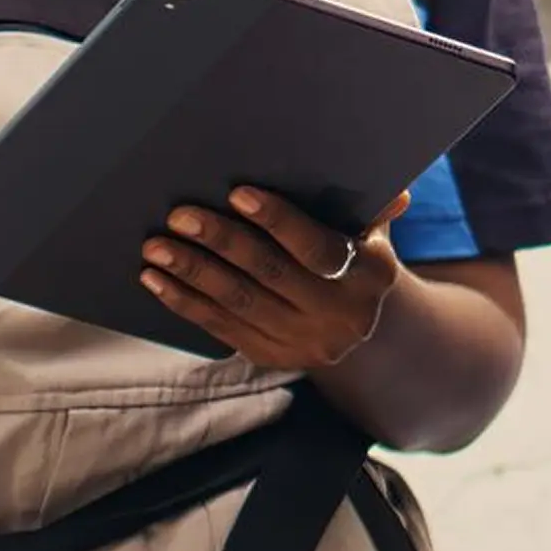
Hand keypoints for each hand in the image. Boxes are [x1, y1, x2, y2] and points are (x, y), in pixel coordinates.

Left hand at [139, 187, 410, 370]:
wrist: (359, 330)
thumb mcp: (372, 235)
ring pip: (239, 303)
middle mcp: (338, 314)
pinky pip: (220, 327)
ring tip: (156, 246)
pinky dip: (185, 302)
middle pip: (271, 274)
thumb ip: (372, 212)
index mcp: (367, 275)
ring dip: (193, 273)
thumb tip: (395, 192)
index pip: (318, 248)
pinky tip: (155, 279)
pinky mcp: (271, 357)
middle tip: (180, 216)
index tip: (237, 194)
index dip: (278, 221)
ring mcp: (302, 341)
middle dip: (221, 243)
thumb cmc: (355, 259)